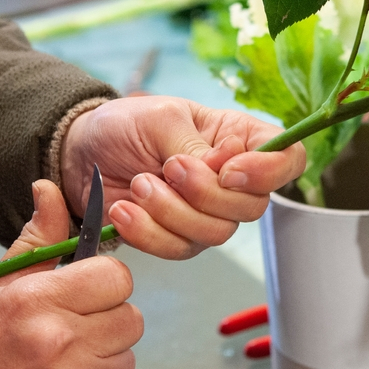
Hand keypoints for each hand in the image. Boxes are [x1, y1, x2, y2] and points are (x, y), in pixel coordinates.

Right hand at [0, 180, 142, 368]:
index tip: (88, 290)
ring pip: (126, 356)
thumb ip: (38, 237)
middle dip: (109, 318)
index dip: (106, 281)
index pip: (116, 277)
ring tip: (67, 357)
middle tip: (77, 325)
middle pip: (131, 317)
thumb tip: (50, 188)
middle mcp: (61, 339)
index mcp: (39, 299)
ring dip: (105, 355)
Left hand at [59, 96, 305, 258]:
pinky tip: (123, 211)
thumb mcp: (161, 118)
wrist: (79, 152)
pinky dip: (149, 233)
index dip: (269, 172)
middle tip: (168, 168)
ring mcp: (207, 212)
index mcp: (240, 138)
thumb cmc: (125, 125)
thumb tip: (224, 170)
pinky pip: (179, 249)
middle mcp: (233, 180)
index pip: (288, 159)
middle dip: (206, 194)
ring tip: (138, 186)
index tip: (228, 169)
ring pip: (217, 233)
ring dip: (172, 213)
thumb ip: (196, 146)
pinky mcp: (178, 236)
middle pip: (253, 206)